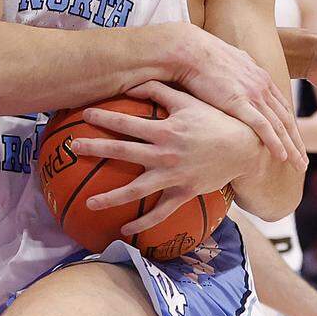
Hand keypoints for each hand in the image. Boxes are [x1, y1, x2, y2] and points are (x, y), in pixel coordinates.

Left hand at [72, 81, 287, 234]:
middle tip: (73, 148)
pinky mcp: (183, 193)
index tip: (84, 115)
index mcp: (165, 129)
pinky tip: (124, 231)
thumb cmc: (215, 120)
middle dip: (96, 148)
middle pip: (122, 151)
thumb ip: (159, 91)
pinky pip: (160, 213)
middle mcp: (165, 153)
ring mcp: (173, 176)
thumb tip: (132, 84)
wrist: (244, 148)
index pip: (127, 122)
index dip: (104, 117)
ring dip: (110, 197)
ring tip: (89, 203)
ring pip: (136, 190)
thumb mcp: (189, 101)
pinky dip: (142, 224)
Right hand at [170, 23, 305, 163]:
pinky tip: (283, 156)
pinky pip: (263, 127)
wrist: (190, 50)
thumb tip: (233, 77)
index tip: (294, 141)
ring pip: (279, 126)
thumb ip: (236, 72)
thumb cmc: (201, 55)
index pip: (280, 106)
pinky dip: (275, 143)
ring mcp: (253, 94)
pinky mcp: (240, 102)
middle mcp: (262, 85)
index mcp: (259, 76)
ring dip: (292, 148)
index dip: (289, 126)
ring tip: (300, 166)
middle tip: (303, 161)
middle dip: (297, 141)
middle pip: (285, 119)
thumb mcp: (227, 61)